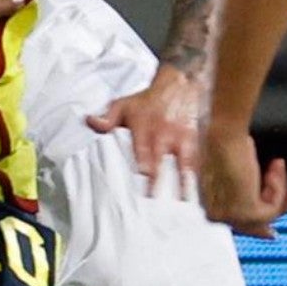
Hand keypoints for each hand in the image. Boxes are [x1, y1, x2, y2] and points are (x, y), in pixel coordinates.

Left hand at [87, 65, 203, 189]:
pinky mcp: (195, 141)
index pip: (142, 146)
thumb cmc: (148, 100)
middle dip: (158, 178)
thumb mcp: (124, 104)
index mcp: (144, 126)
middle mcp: (164, 132)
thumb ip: (108, 117)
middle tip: (154, 197)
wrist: (181, 85)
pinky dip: (196, 176)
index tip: (143, 173)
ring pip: (184, 162)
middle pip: (161, 158)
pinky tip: (196, 192)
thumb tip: (90, 122)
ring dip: (183, 181)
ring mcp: (182, 138)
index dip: (143, 160)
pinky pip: (196, 160)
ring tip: (183, 200)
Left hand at [198, 123, 286, 237]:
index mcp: (207, 205)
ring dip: (278, 187)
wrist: (224, 134)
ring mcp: (230, 216)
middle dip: (278, 206)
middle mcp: (216, 215)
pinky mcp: (246, 213)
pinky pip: (273, 208)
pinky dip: (278, 187)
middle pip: (254, 223)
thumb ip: (246, 187)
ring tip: (277, 166)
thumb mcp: (235, 168)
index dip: (258, 229)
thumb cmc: (225, 142)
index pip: (236, 225)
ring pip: (267, 214)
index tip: (272, 233)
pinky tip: (274, 169)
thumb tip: (262, 200)